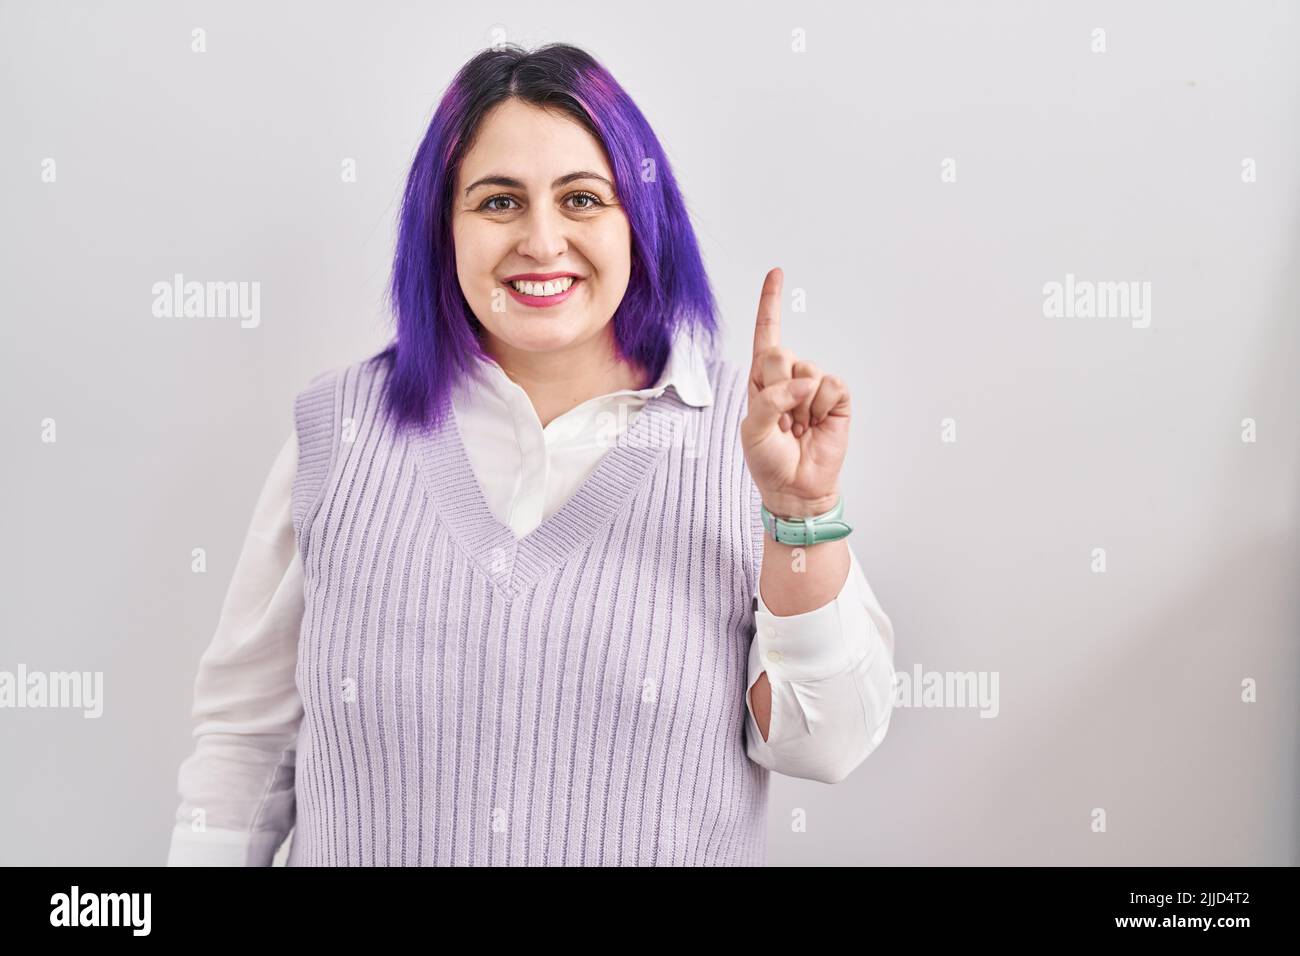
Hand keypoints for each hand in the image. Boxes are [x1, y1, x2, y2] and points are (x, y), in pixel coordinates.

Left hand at [739, 267, 850, 518]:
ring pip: (808, 371)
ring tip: (799, 428)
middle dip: (777, 388)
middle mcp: (788, 377)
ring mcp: (813, 387)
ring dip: (801, 405)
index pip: (767, 334)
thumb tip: (805, 381)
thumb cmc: (768, 460)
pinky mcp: (837, 398)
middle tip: (781, 419)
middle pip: (781, 354)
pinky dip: (822, 407)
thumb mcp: (754, 430)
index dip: (770, 303)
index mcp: (761, 379)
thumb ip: (771, 400)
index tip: (776, 273)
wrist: (795, 488)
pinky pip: (831, 385)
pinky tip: (818, 425)